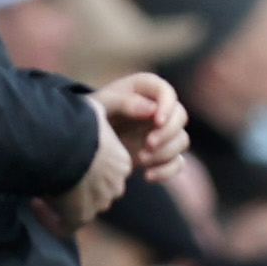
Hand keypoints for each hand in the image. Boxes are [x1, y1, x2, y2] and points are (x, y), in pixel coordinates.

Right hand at [42, 97, 135, 232]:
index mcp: (120, 162)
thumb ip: (122, 105)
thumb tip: (150, 108)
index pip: (107, 172)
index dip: (88, 171)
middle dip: (77, 188)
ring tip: (42, 186)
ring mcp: (98, 202)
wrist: (63, 142)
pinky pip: (64, 227)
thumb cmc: (77, 122)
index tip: (69, 163)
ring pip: (81, 208)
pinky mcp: (79, 216)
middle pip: (97, 192)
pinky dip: (50, 220)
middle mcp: (114, 185)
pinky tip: (36, 205)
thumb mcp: (100, 107)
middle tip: (55, 176)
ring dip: (63, 202)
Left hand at [95, 71, 187, 185]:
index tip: (157, 120)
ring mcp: (161, 132)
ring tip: (141, 159)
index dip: (167, 106)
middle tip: (149, 143)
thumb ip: (124, 102)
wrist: (85, 142)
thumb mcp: (101, 105)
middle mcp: (158, 109)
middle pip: (181, 116)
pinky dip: (166, 171)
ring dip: (165, 152)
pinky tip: (147, 175)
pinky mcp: (161, 153)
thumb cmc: (91, 116)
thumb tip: (152, 110)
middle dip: (168, 132)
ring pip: (181, 140)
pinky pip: (176, 163)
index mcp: (144, 89)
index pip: (167, 92)